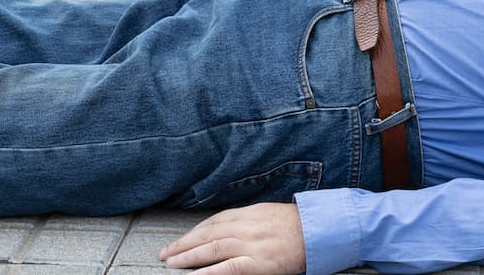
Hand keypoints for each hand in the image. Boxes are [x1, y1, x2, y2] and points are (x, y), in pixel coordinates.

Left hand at [160, 203, 305, 274]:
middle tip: (165, 253)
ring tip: (172, 263)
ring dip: (188, 256)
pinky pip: (227, 268)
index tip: (179, 240)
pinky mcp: (257, 263)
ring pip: (211, 249)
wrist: (318, 232)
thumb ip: (246, 221)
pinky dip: (208, 272)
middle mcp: (245, 227)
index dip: (193, 232)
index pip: (213, 222)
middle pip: (207, 234)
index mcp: (248, 214)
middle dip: (183, 244)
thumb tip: (224, 229)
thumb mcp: (267, 214)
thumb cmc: (296, 226)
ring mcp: (250, 245)